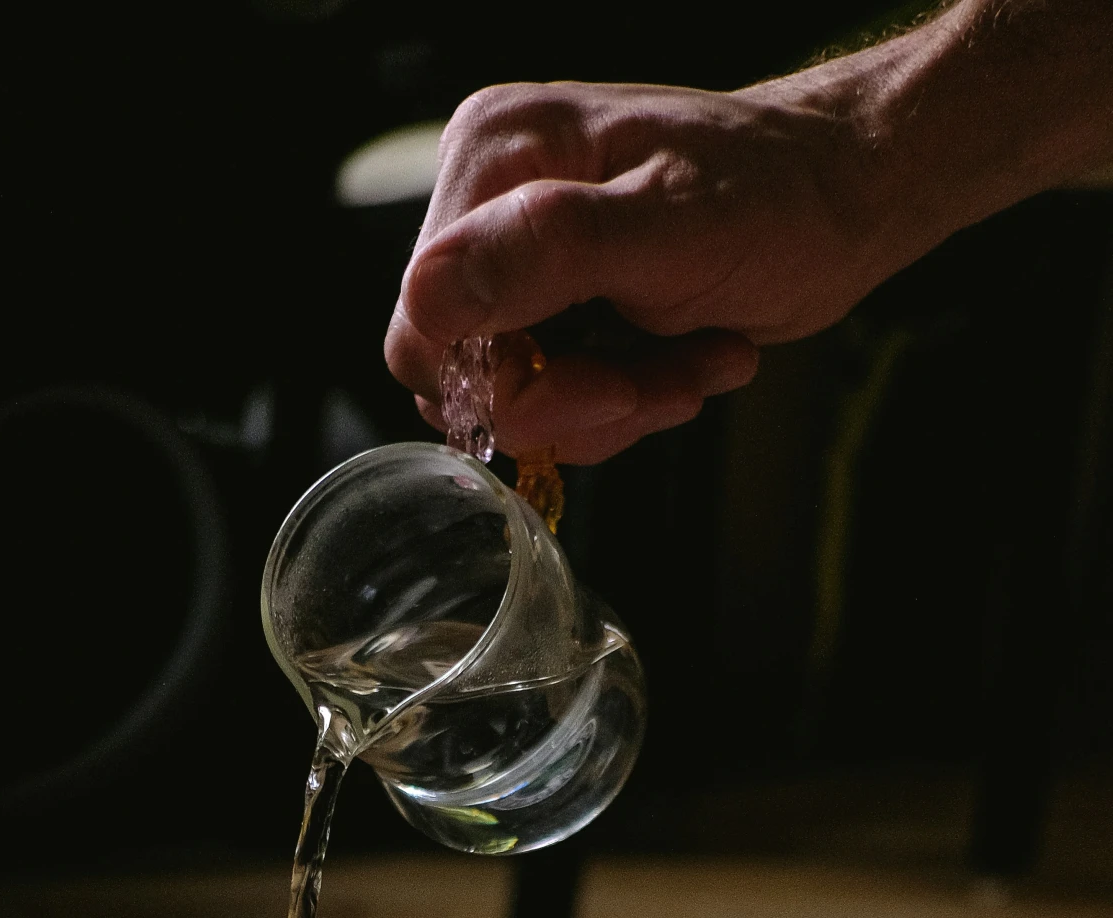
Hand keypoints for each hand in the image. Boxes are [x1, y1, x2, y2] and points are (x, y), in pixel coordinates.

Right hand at [385, 71, 911, 463]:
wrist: (845, 200)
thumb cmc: (777, 198)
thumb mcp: (668, 226)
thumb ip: (545, 252)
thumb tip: (432, 295)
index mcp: (492, 158)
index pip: (425, 326)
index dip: (505, 387)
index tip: (604, 385)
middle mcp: (488, 205)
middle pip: (470, 375)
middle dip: (574, 400)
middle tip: (659, 379)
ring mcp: (520, 259)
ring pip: (517, 400)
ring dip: (614, 407)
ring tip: (691, 359)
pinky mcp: (555, 305)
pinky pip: (555, 399)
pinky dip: (626, 402)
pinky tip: (686, 358)